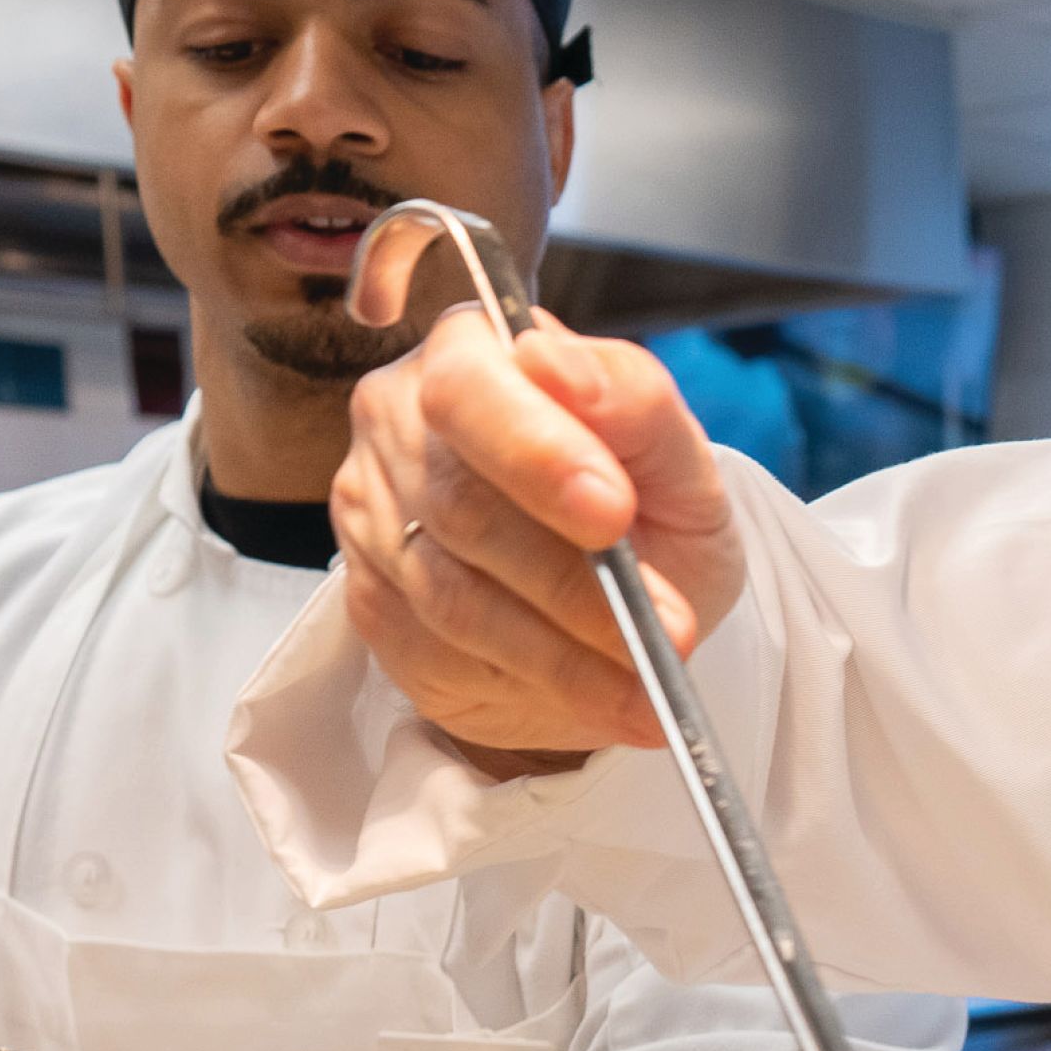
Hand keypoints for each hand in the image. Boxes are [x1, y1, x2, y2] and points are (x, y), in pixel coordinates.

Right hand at [331, 304, 747, 763]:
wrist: (625, 609)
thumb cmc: (650, 517)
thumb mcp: (678, 460)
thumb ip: (634, 402)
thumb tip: (558, 362)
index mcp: (473, 352)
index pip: (468, 388)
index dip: (536, 453)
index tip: (613, 513)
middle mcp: (401, 420)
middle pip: (459, 505)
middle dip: (575, 583)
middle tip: (664, 629)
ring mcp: (375, 514)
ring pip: (452, 594)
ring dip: (564, 652)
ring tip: (649, 684)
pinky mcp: (372, 600)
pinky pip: (439, 652)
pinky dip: (536, 685)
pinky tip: (600, 697)